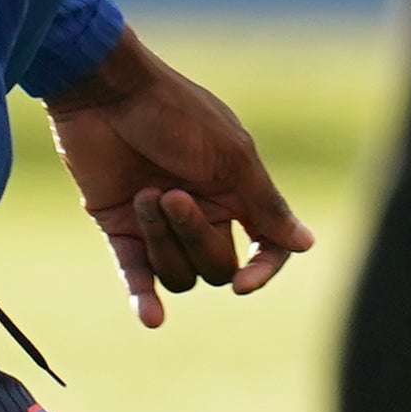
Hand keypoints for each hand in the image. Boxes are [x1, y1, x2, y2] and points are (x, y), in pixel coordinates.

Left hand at [40, 30, 317, 325]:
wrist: (104, 92)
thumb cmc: (174, 112)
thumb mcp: (230, 157)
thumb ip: (265, 205)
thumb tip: (306, 244)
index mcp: (235, 194)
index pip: (264, 248)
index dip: (261, 270)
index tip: (243, 284)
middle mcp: (202, 213)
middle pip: (216, 266)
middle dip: (195, 237)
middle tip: (170, 194)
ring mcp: (159, 224)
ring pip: (178, 273)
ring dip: (161, 241)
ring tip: (144, 195)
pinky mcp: (119, 227)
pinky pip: (136, 275)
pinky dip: (143, 298)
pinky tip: (151, 320)